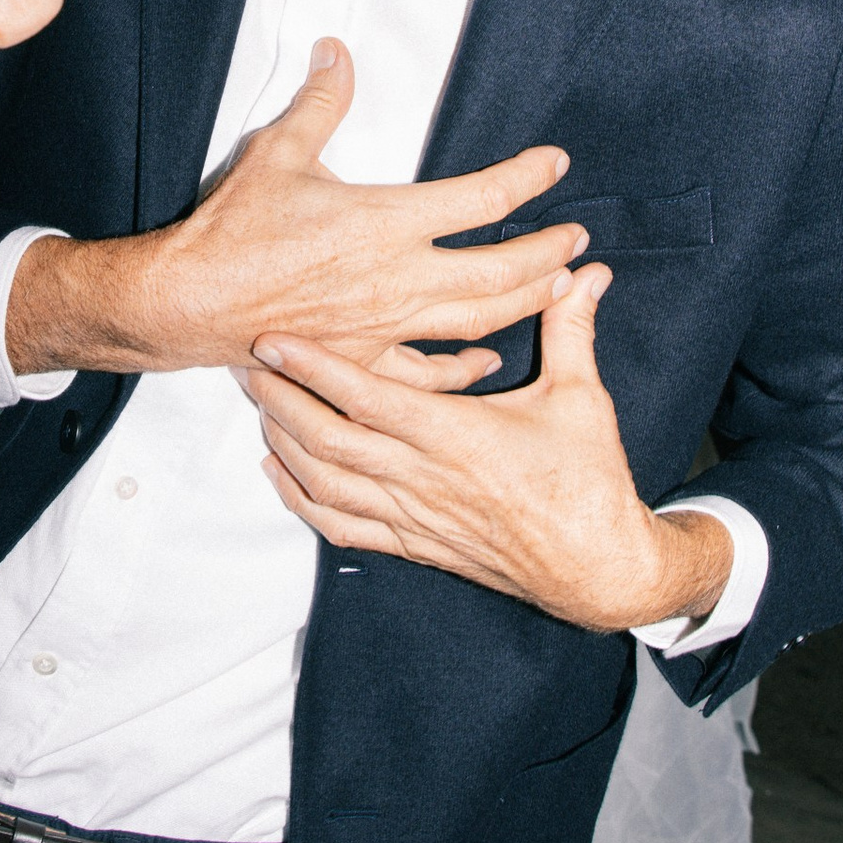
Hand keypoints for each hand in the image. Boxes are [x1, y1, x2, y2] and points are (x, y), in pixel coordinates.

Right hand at [3, 38, 583, 378]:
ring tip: (559, 286)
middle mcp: (399, 277)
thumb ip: (321, 101)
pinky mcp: (365, 359)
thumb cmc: (234, 231)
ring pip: (478, 320)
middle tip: (577, 237)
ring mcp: (387, 325)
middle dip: (548, 252)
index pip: (482, 197)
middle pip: (501, 270)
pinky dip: (466, 368)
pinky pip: (430, 373)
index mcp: (387, 221)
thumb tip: (336, 52)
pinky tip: (488, 359)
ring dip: (526, 302)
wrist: (192, 300)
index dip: (528, 178)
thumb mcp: (279, 151)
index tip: (554, 165)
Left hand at [246, 266, 731, 633]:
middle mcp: (425, 479)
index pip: (366, 397)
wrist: (598, 571)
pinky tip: (280, 472)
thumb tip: (587, 271)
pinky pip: (342, 526)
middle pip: (328, 439)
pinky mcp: (415, 545)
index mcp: (458, 436)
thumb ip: (571, 330)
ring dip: (284, 444)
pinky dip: (302, 500)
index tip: (274, 339)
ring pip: (326, 484)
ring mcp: (414, 517)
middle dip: (279, 400)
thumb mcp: (582, 399)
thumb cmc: (589, 483)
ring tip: (257, 406)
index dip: (314, 367)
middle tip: (244, 364)